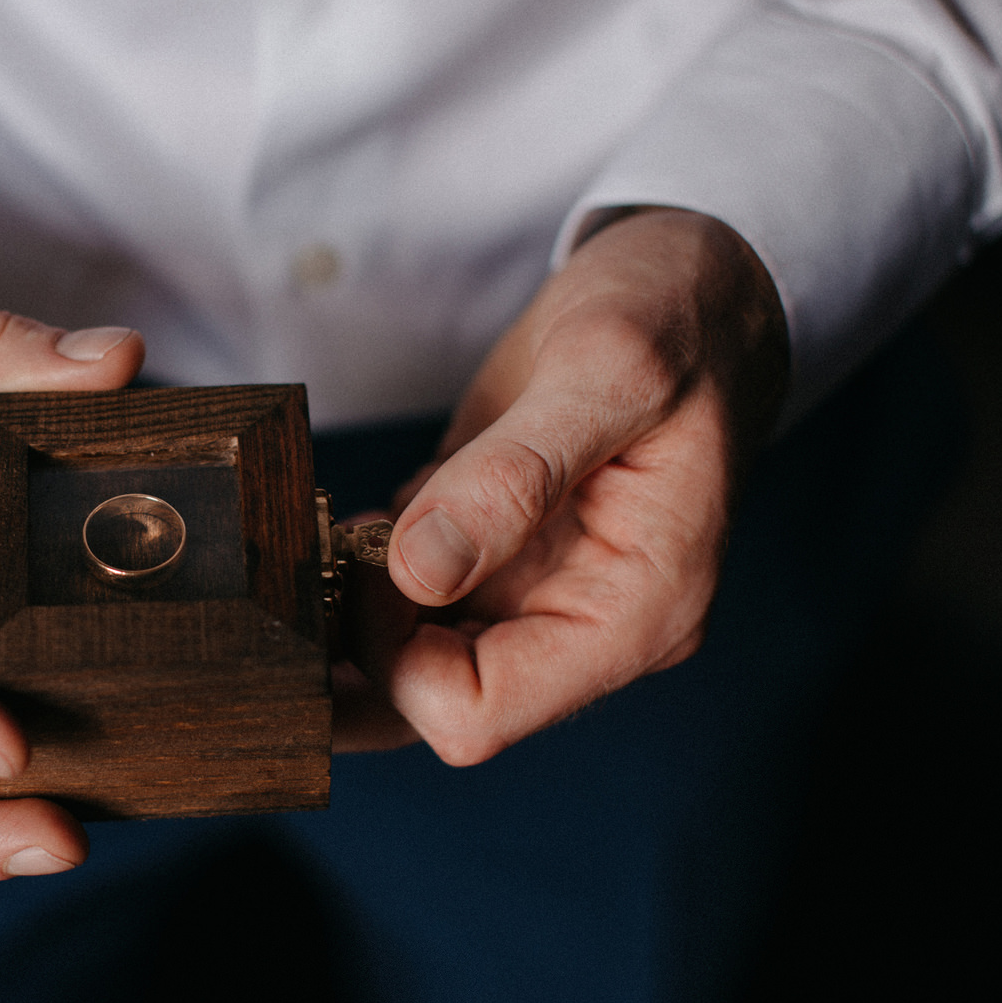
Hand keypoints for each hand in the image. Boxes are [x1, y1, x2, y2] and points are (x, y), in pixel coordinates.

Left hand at [334, 208, 787, 761]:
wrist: (693, 290)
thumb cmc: (675, 319)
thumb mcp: (606, 370)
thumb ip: (515, 476)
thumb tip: (421, 570)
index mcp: (635, 615)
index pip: (479, 712)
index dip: (397, 654)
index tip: (374, 554)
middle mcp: (583, 628)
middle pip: (433, 707)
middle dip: (356, 650)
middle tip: (307, 559)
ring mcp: (538, 602)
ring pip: (411, 669)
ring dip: (349, 617)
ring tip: (317, 534)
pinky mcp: (500, 567)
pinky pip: (412, 615)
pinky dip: (360, 582)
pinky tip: (338, 526)